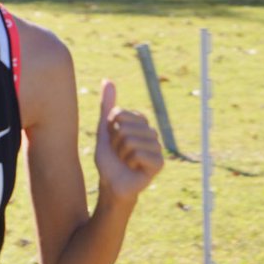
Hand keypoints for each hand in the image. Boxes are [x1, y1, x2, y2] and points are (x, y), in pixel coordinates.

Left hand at [95, 79, 163, 200]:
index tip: (113, 140)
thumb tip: (107, 80)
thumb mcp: (104, 130)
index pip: (119, 114)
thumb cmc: (109, 159)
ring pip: (130, 140)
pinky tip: (134, 168)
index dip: (110, 129)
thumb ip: (107, 106)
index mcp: (141, 122)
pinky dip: (129, 162)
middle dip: (115, 142)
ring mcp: (157, 147)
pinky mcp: (159, 163)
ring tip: (125, 161)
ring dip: (121, 153)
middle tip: (119, 153)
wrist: (112, 184)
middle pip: (124, 127)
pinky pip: (138, 153)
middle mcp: (152, 132)